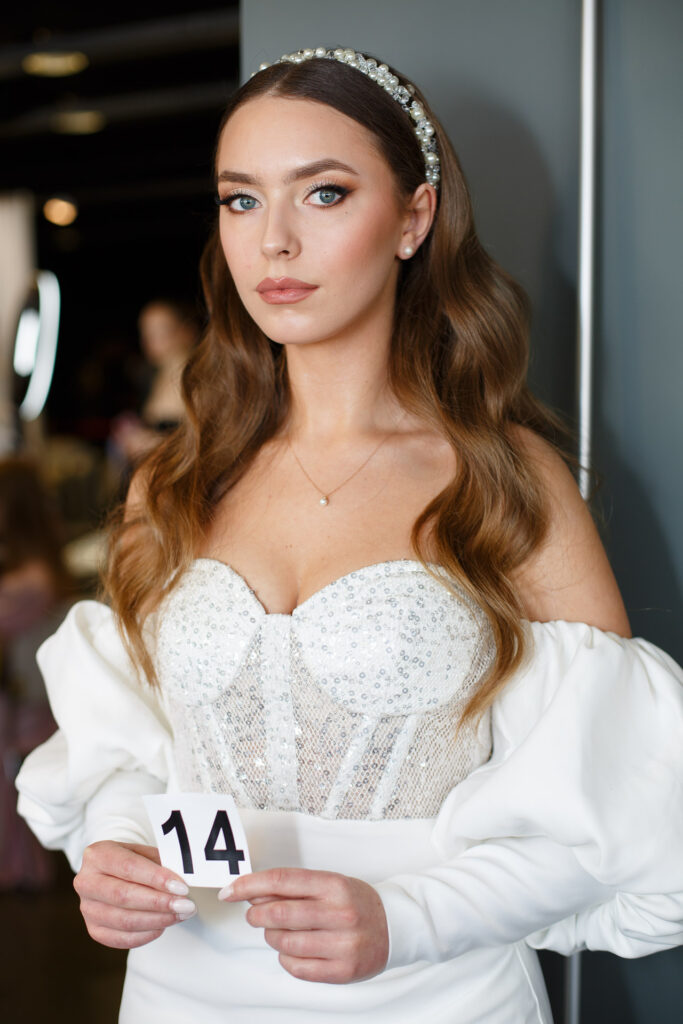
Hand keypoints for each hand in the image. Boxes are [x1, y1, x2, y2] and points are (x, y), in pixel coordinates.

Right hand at [74, 841, 195, 948]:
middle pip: (124, 896)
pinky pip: (121, 939)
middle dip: (159, 902)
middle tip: (186, 905)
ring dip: (157, 920)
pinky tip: (163, 926)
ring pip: (123, 920)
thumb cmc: (134, 861)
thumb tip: (183, 881)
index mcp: (97, 855)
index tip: (182, 887)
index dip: (156, 878)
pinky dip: (145, 935)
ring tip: (181, 915)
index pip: (128, 867)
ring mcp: (87, 908)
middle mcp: (86, 882)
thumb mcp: (145, 853)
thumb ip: (160, 864)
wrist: (113, 873)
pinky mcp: (93, 929)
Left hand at [218, 868, 388, 983]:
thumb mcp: (330, 883)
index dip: (249, 885)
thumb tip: (253, 892)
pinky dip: (286, 959)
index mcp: (334, 885)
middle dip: (256, 914)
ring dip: (271, 937)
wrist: (395, 925)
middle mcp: (340, 913)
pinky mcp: (343, 971)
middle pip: (279, 914)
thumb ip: (294, 887)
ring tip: (278, 932)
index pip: (281, 880)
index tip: (230, 890)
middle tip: (254, 914)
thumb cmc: (356, 902)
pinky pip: (297, 968)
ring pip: (285, 943)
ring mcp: (343, 944)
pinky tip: (292, 950)